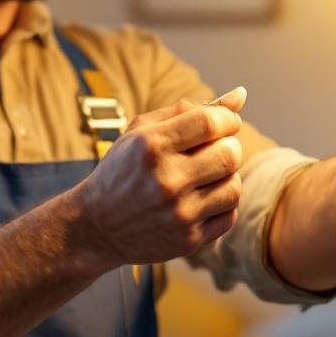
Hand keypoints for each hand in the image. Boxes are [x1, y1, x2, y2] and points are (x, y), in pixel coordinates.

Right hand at [75, 87, 247, 266]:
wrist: (95, 228)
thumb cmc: (123, 171)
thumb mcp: (142, 132)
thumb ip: (189, 110)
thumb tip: (240, 95)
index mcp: (151, 146)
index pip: (211, 123)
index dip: (227, 119)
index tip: (224, 123)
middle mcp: (166, 181)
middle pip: (230, 154)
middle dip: (228, 146)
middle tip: (213, 150)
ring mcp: (179, 214)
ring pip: (235, 186)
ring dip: (226, 177)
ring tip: (205, 176)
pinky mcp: (188, 241)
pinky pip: (230, 215)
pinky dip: (221, 204)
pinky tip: (201, 199)